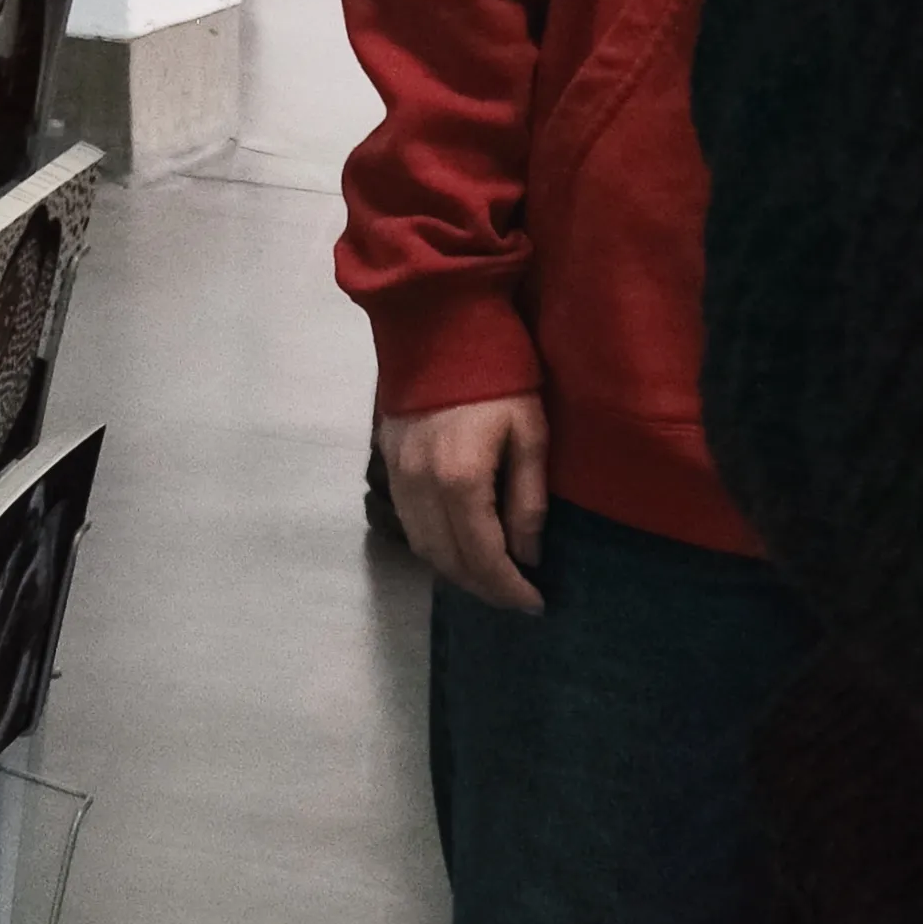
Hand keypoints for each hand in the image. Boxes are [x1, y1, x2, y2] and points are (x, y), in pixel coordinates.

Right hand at [379, 394, 551, 612]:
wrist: (440, 319)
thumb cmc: (499, 374)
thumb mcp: (530, 432)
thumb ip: (527, 499)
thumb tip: (527, 555)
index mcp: (460, 480)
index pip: (483, 558)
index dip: (509, 589)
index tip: (536, 604)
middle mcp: (420, 486)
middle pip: (448, 560)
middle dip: (484, 588)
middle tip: (516, 597)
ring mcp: (397, 473)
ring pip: (422, 546)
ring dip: (456, 570)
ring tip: (490, 576)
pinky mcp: (386, 459)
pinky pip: (408, 521)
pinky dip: (434, 543)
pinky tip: (458, 542)